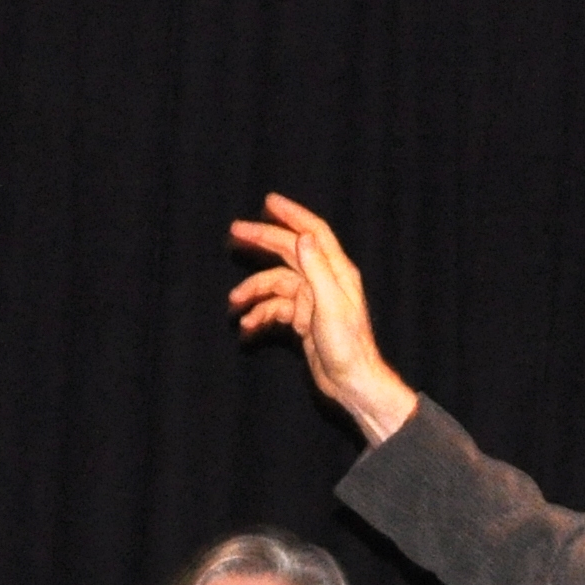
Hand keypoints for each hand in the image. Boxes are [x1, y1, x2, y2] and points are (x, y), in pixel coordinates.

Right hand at [228, 194, 421, 443]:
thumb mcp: (330, 305)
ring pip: (276, 285)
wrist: (351, 382)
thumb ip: (317, 269)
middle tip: (235, 232)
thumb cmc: (346, 346)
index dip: (292, 215)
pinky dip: (260, 315)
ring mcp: (312, 300)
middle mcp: (324, 281)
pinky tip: (247, 328)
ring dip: (253, 292)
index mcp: (336, 272)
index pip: (313, 233)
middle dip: (262, 241)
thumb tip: (303, 236)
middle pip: (288, 252)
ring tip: (233, 304)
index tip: (268, 202)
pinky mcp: (303, 320)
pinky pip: (275, 310)